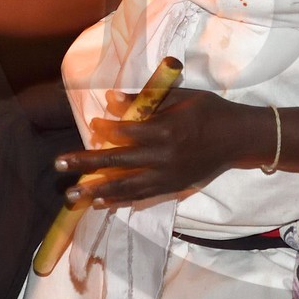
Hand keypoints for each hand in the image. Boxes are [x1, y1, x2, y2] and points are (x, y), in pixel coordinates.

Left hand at [53, 87, 254, 205]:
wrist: (239, 138)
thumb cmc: (211, 111)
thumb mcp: (183, 97)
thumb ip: (149, 100)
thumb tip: (113, 99)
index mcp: (166, 130)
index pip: (127, 132)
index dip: (107, 129)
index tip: (92, 125)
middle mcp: (163, 157)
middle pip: (117, 162)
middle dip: (85, 164)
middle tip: (59, 164)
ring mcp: (167, 176)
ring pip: (125, 186)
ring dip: (96, 190)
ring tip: (72, 194)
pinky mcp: (172, 187)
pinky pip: (141, 196)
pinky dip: (120, 199)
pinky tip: (100, 201)